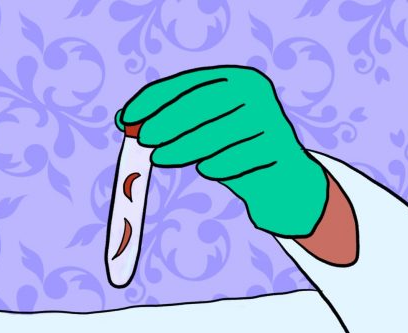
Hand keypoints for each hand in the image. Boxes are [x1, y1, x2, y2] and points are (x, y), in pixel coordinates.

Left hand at [115, 65, 327, 237]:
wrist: (282, 179)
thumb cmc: (232, 149)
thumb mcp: (202, 131)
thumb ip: (167, 122)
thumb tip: (125, 121)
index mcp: (236, 78)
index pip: (188, 83)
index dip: (154, 100)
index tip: (128, 118)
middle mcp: (256, 92)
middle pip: (203, 104)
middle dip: (167, 121)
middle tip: (143, 139)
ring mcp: (271, 119)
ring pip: (218, 133)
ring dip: (183, 146)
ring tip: (159, 158)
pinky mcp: (279, 149)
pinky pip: (239, 158)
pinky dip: (218, 164)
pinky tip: (204, 170)